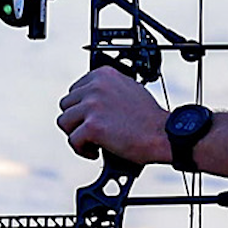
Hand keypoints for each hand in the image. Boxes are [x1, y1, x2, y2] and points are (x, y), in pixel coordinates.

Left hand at [56, 67, 170, 162]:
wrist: (163, 134)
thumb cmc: (149, 118)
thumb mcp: (128, 89)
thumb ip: (107, 89)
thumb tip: (88, 98)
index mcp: (103, 75)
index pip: (75, 90)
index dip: (82, 108)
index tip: (92, 118)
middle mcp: (96, 86)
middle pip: (66, 105)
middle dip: (77, 120)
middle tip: (92, 131)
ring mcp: (93, 105)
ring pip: (64, 122)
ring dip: (76, 134)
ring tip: (92, 142)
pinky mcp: (92, 126)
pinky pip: (73, 140)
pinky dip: (82, 149)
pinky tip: (95, 152)